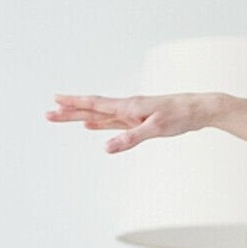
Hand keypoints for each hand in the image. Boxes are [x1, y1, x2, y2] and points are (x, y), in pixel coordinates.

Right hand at [46, 92, 213, 152]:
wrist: (199, 110)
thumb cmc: (180, 117)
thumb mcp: (155, 129)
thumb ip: (131, 138)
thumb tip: (106, 147)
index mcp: (128, 106)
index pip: (95, 104)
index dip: (74, 103)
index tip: (55, 100)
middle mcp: (127, 108)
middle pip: (92, 110)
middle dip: (70, 112)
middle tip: (47, 114)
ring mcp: (132, 114)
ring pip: (100, 115)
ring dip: (81, 117)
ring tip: (62, 116)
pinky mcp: (140, 120)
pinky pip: (114, 122)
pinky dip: (101, 124)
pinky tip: (92, 127)